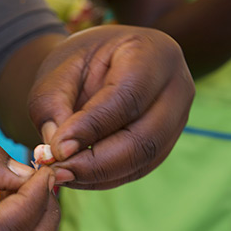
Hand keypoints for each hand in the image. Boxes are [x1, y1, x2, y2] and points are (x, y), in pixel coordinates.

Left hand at [27, 25, 193, 188]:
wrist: (100, 62)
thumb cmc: (79, 61)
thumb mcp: (57, 71)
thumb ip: (52, 105)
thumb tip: (60, 150)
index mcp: (152, 52)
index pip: (128, 96)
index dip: (92, 128)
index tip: (57, 149)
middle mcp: (176, 85)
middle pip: (144, 137)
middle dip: (97, 162)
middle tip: (57, 171)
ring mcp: (179, 117)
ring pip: (144, 159)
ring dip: (99, 175)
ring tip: (61, 174)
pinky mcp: (168, 141)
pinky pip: (140, 168)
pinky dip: (106, 178)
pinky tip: (76, 175)